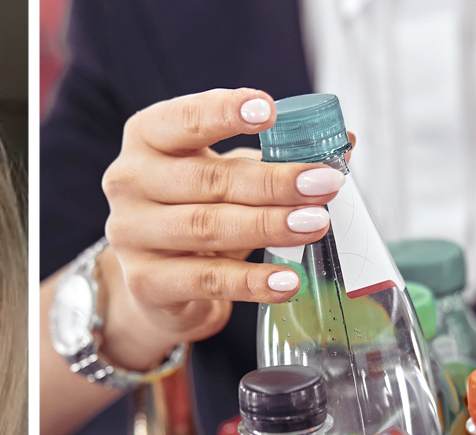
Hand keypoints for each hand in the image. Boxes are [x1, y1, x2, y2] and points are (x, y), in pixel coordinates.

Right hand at [98, 87, 352, 370]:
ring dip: (268, 226)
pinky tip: (288, 280)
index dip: (224, 112)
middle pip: (206, 178)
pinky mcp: (145, 282)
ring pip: (206, 227)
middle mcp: (130, 181)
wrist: (158, 282)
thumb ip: (276, 156)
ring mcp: (131, 233)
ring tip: (316, 225)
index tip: (270, 110)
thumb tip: (345, 142)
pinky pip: (206, 280)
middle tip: (324, 183)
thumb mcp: (230, 175)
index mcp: (148, 138)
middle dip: (273, 181)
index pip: (183, 118)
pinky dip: (251, 281)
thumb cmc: (198, 210)